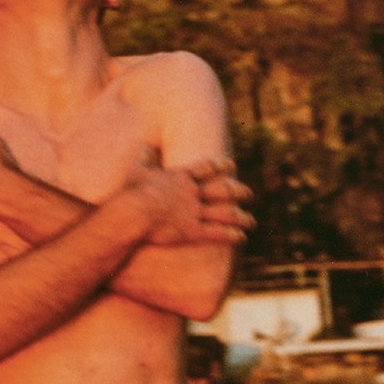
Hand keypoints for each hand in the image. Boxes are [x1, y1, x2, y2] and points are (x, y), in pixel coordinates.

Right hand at [124, 148, 253, 246]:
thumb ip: (143, 157)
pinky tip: (242, 237)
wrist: (133, 212)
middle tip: (250, 194)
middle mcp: (193, 193)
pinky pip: (216, 233)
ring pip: (224, 213)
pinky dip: (231, 235)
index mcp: (182, 176)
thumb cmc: (131, 191)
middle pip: (223, 190)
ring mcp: (194, 212)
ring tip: (252, 221)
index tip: (232, 166)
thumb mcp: (136, 169)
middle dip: (238, 192)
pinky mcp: (192, 231)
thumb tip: (144, 146)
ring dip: (240, 217)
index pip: (207, 168)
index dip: (221, 167)